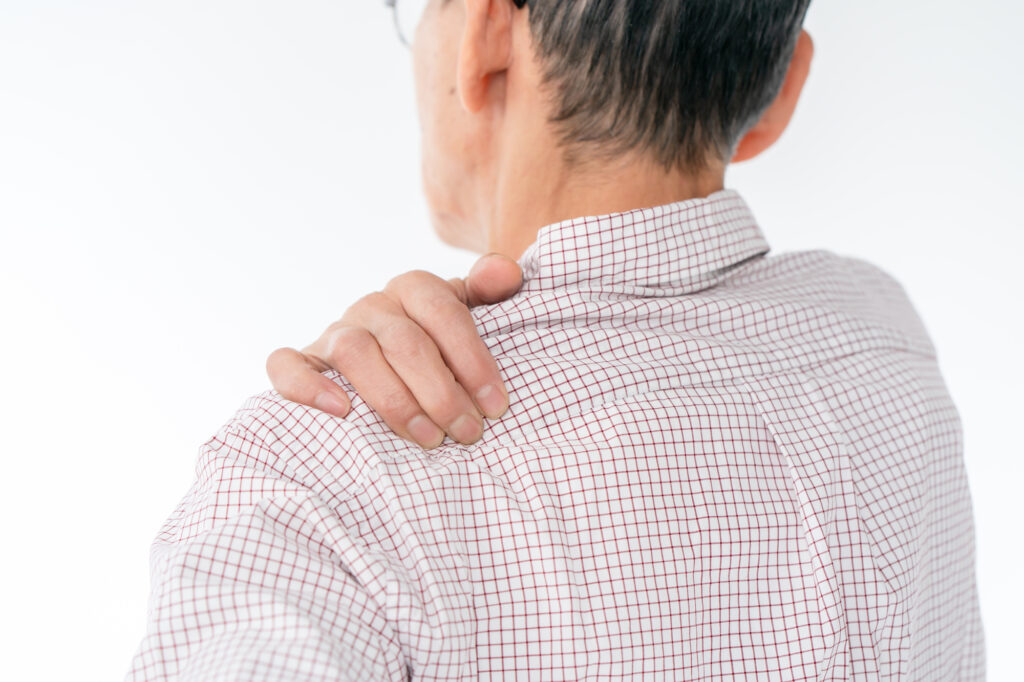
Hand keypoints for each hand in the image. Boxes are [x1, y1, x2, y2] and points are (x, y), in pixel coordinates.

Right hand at [266, 253, 522, 448]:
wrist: (393, 367)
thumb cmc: (441, 349)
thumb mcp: (474, 317)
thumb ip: (491, 292)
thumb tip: (505, 272)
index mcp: (415, 288)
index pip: (444, 313)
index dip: (473, 361)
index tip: (495, 407)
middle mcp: (373, 305)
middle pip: (405, 342)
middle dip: (441, 393)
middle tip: (467, 433)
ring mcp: (335, 331)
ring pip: (354, 353)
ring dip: (393, 400)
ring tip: (427, 438)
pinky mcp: (304, 361)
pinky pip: (287, 365)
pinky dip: (307, 386)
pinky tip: (341, 412)